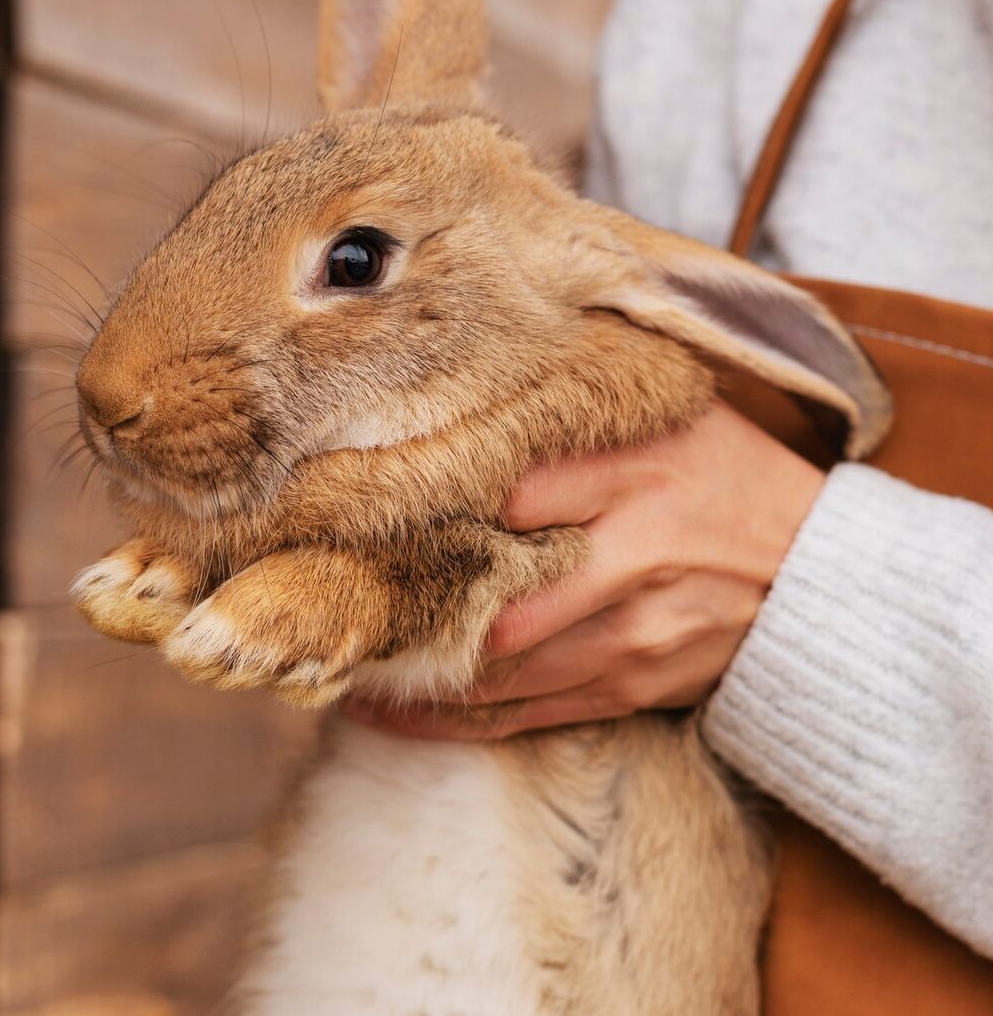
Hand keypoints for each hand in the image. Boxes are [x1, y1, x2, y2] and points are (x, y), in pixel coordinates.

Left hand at [343, 401, 824, 739]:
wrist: (824, 581)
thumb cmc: (737, 484)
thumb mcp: (673, 429)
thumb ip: (581, 431)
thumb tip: (481, 444)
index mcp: (635, 490)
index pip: (512, 502)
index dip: (433, 513)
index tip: (360, 519)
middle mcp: (628, 574)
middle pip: (493, 607)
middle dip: (409, 618)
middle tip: (329, 613)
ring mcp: (630, 644)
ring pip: (502, 675)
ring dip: (418, 684)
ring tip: (341, 678)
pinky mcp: (632, 689)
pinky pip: (531, 716)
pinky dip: (461, 722)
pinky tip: (399, 719)